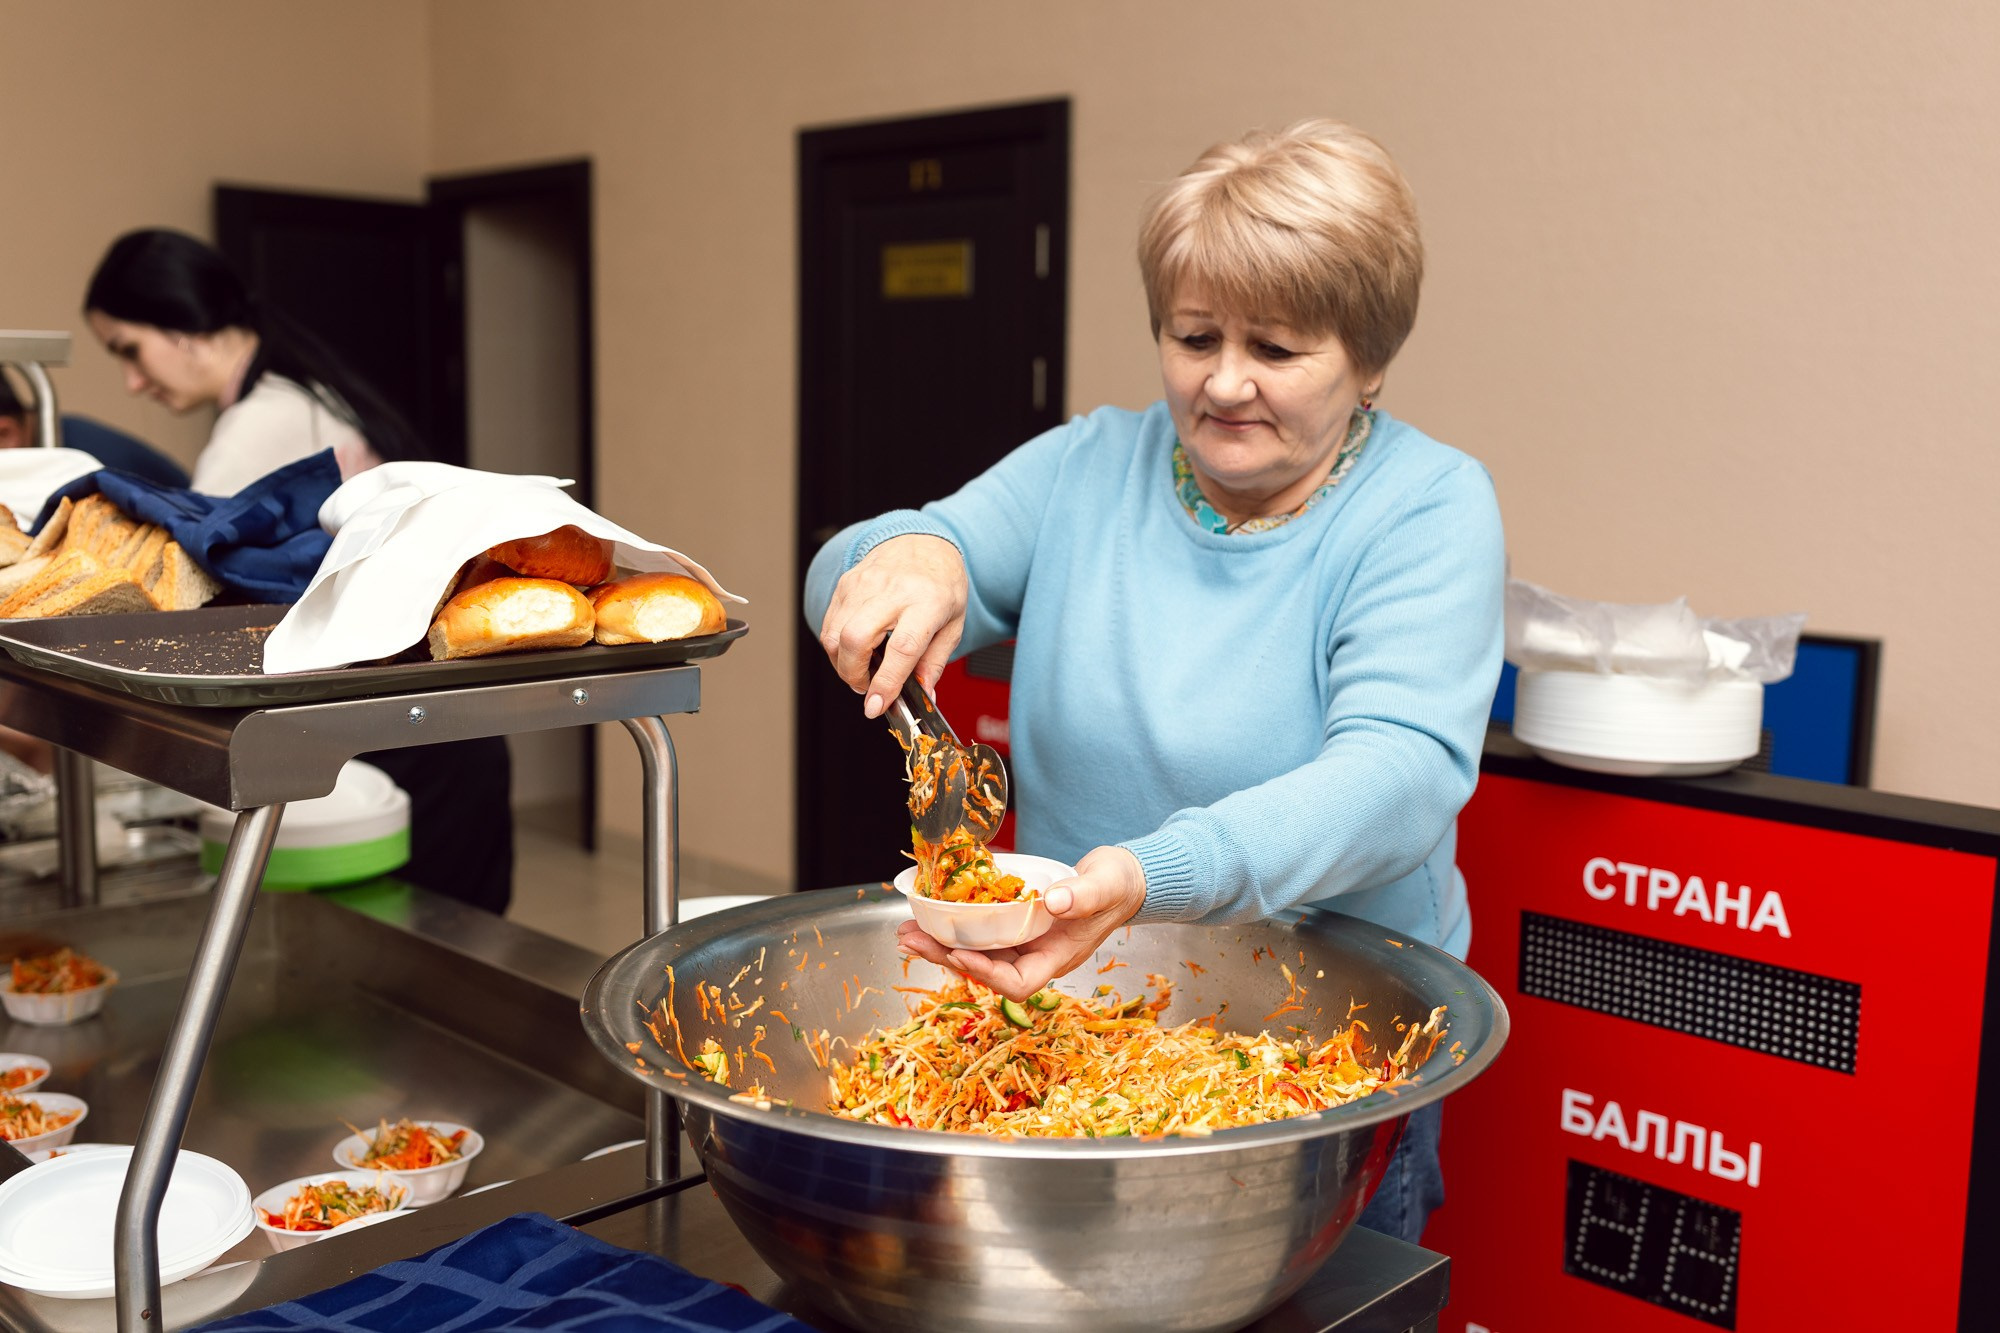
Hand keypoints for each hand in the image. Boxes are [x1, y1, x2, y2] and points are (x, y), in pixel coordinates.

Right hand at [817, 534, 967, 717]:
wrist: (924, 542)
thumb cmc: (941, 583)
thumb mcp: (953, 624)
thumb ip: (934, 662)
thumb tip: (922, 695)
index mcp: (927, 601)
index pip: (901, 648)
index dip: (886, 682)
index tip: (876, 705)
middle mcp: (893, 590)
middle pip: (855, 639)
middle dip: (853, 675)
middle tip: (867, 686)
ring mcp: (864, 584)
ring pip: (834, 634)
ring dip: (843, 663)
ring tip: (862, 669)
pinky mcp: (846, 584)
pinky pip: (829, 623)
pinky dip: (837, 646)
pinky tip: (855, 649)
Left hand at [896, 846, 1147, 1000]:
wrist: (1122, 879)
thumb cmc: (1118, 886)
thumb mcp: (1104, 885)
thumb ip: (1083, 895)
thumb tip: (1052, 902)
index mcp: (1057, 957)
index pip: (1018, 982)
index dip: (987, 974)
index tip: (960, 954)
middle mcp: (1036, 955)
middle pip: (986, 969)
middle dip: (946, 957)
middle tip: (910, 940)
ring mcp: (1025, 941)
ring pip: (977, 951)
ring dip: (941, 943)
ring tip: (907, 931)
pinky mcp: (1016, 923)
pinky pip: (981, 931)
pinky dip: (956, 924)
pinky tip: (931, 914)